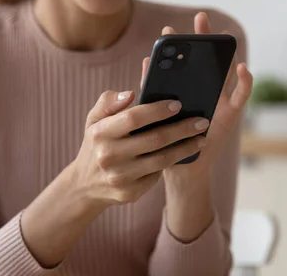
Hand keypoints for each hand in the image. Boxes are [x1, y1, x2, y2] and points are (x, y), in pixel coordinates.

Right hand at [70, 90, 212, 206]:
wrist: (84, 185)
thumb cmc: (96, 143)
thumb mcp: (94, 119)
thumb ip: (109, 101)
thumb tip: (130, 94)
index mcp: (100, 133)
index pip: (133, 118)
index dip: (157, 110)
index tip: (178, 104)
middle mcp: (108, 156)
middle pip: (154, 139)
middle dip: (182, 129)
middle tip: (202, 121)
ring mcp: (119, 177)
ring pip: (162, 160)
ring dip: (186, 148)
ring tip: (202, 138)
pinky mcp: (130, 193)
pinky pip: (157, 175)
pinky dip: (173, 163)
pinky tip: (185, 153)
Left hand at [140, 12, 252, 186]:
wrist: (179, 168)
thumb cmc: (164, 141)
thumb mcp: (154, 114)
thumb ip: (152, 90)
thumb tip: (146, 62)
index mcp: (182, 89)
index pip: (180, 62)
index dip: (176, 45)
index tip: (168, 28)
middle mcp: (201, 91)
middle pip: (204, 61)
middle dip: (203, 39)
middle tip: (200, 18)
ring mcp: (217, 100)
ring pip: (223, 72)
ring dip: (224, 54)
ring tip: (223, 37)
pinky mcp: (231, 114)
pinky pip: (241, 95)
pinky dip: (245, 81)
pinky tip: (242, 67)